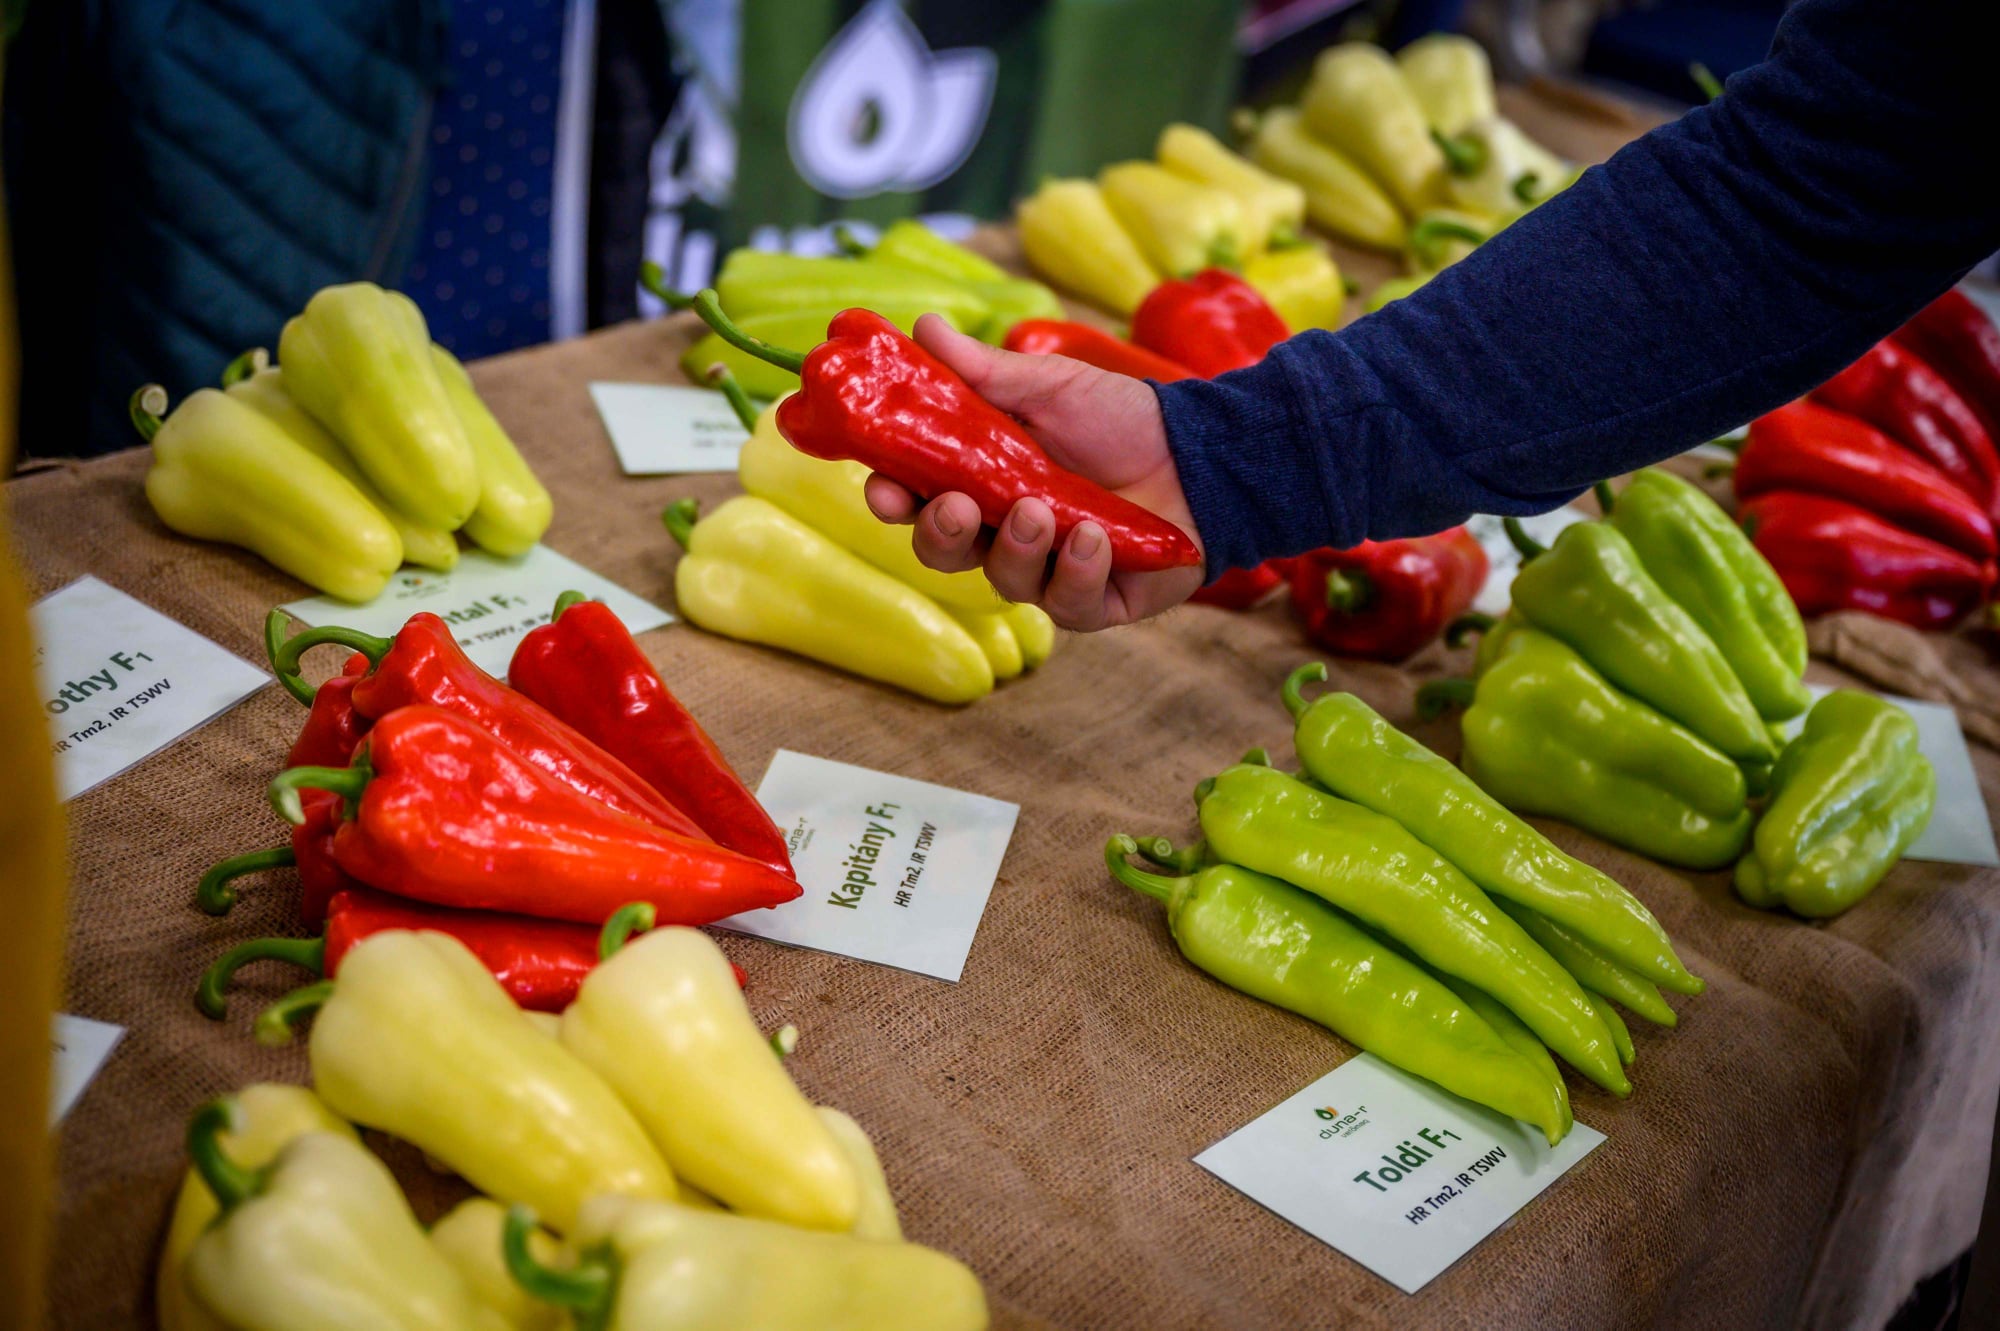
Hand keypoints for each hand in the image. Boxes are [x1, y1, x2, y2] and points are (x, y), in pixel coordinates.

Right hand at [863, 315, 1205, 631]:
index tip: (883, 487)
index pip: (916, 500)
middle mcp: (1004, 532)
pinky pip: (1069, 604)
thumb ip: (982, 369)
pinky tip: (1093, 538)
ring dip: (1017, 546)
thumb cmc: (1118, 418)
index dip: (893, 499)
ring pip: (1004, 580)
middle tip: (959, 506)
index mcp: (980, 481)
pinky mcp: (1095, 601)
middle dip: (942, 534)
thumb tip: (923, 326)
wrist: (1200, 452)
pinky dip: (1077, 571)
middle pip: (946, 553)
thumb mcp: (1047, 384)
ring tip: (1041, 511)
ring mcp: (1048, 571)